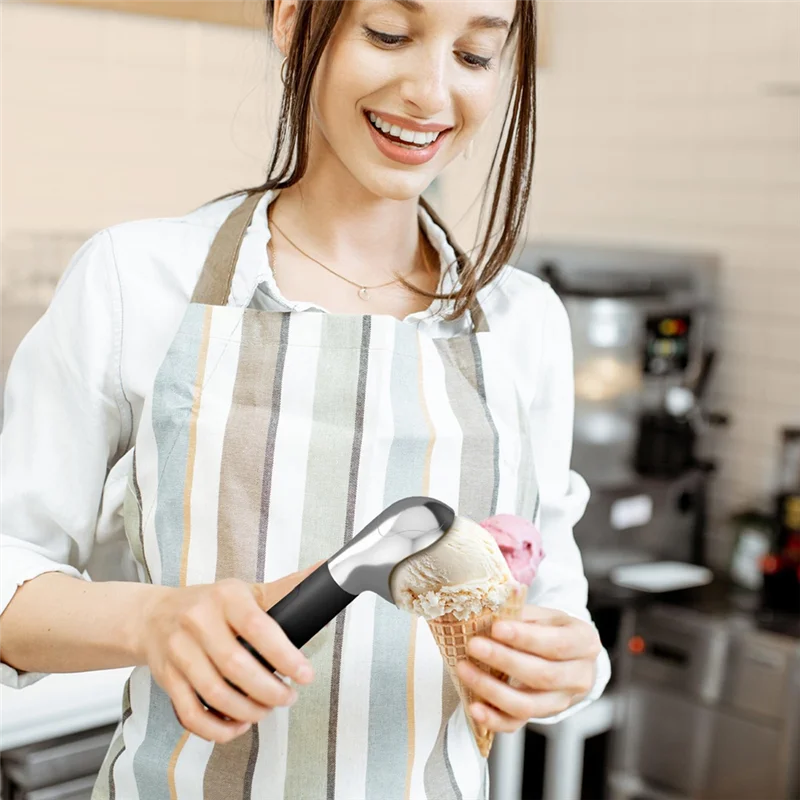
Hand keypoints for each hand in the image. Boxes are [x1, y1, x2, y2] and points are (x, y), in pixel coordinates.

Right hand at [136, 564, 318, 743]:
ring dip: (247, 710)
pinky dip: (217, 728)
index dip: (285, 656)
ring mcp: (179, 651)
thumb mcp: (245, 591)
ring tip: (266, 710)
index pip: (258, 628)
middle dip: (269, 691)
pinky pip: (190, 713)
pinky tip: (237, 724)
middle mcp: (199, 621)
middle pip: (236, 666)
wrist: (153, 616)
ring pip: (214, 694)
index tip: (304, 674)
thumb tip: (324, 571)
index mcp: (225, 597)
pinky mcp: (167, 678)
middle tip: (288, 697)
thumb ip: (285, 589)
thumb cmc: (209, 604)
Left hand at [455, 605, 601, 732]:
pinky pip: (517, 723)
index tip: (496, 628)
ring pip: (528, 705)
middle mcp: (579, 677)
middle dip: (504, 661)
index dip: (525, 638)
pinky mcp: (542, 716)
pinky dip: (493, 719)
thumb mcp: (545, 615)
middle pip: (543, 675)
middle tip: (474, 645)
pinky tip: (474, 708)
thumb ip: (521, 614)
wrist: (569, 657)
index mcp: (585, 643)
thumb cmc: (552, 629)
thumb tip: (489, 611)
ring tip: (465, 670)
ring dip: (492, 690)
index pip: (557, 644)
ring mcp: (562, 702)